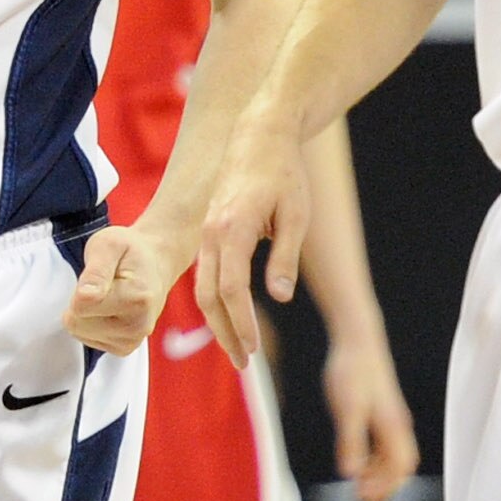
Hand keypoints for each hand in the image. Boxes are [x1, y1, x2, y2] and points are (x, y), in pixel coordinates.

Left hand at [65, 222, 190, 352]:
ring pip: (79, 332)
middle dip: (81, 302)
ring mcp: (132, 340)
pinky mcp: (124, 348)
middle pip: (76, 324)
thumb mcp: (109, 244)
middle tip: (103, 285)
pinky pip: (86, 339)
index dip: (81, 287)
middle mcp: (138, 326)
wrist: (156, 263)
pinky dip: (91, 324)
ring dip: (86, 313)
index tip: (100, 274)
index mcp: (137, 299)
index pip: (79, 306)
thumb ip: (96, 270)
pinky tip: (109, 309)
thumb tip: (84, 296)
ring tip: (109, 295)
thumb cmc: (130, 252)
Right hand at [199, 108, 312, 368]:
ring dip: (219, 322)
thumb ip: (284, 258)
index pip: (232, 290)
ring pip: (203, 288)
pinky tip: (230, 319)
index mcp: (231, 229)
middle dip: (225, 333)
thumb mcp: (296, 215)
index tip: (253, 349)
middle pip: (210, 297)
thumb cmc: (284, 173)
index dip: (241, 323)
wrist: (259, 136)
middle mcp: (211, 234)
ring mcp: (206, 234)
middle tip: (244, 364)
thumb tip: (278, 299)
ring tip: (238, 349)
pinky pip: (206, 275)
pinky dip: (216, 301)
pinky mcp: (209, 233)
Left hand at [321, 327, 420, 500]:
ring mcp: (391, 417)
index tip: (365, 500)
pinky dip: (375, 459)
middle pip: (400, 465)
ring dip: (379, 474)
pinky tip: (358, 461)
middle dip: (385, 486)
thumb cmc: (352, 372)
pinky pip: (385, 443)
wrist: (358, 339)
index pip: (399, 468)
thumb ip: (351, 443)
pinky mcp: (382, 410)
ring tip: (359, 486)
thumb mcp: (347, 411)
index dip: (386, 488)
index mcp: (392, 426)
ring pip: (393, 455)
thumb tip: (350, 475)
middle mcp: (397, 424)